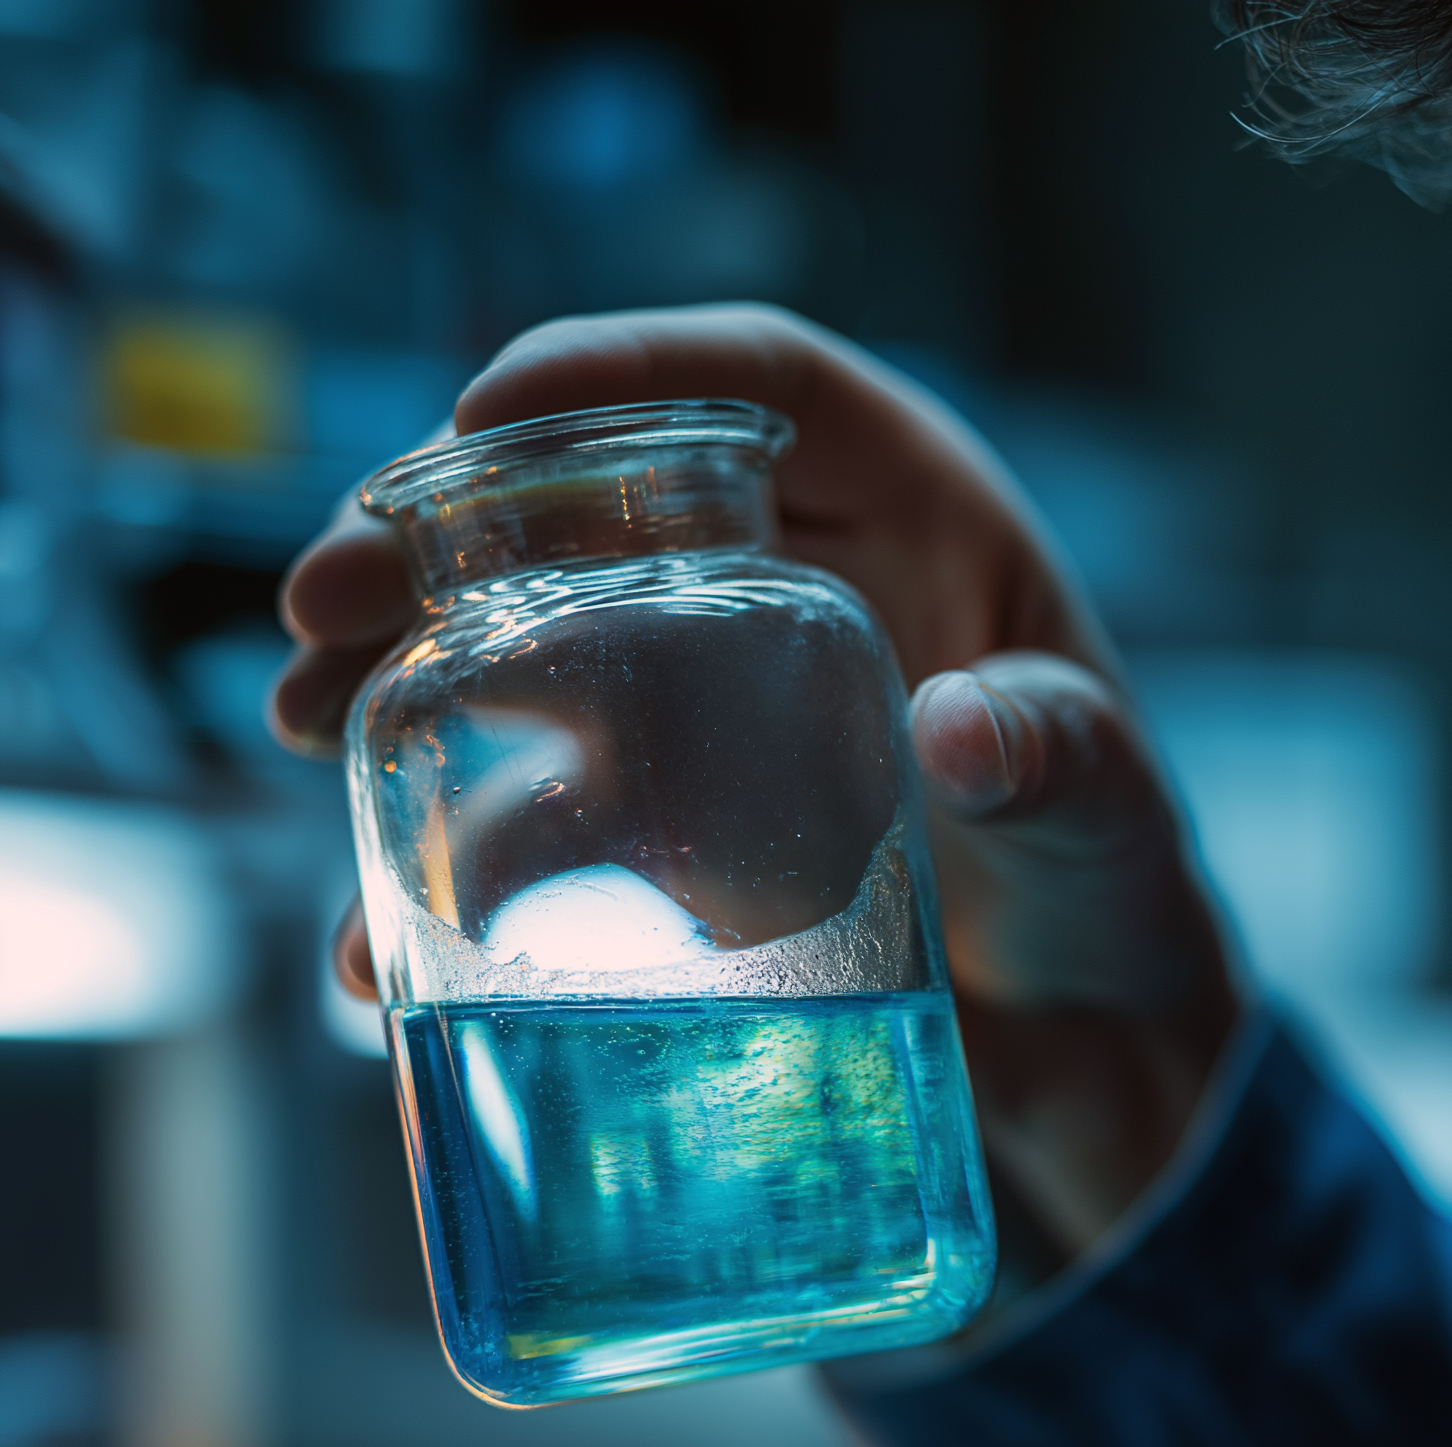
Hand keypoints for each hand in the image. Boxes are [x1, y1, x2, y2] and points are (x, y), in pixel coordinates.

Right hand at [272, 304, 1239, 1259]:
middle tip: (323, 607)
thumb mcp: (1112, 820)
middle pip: (599, 509)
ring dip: (408, 682)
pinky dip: (460, 868)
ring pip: (538, 655)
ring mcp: (728, 716)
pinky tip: (385, 934)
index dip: (618, 372)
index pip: (762, 385)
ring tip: (310, 729)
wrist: (1094, 1044)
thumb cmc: (1118, 894)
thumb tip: (963, 725)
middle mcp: (799, 592)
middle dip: (445, 539)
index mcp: (919, 525)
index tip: (478, 409)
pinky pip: (549, 823)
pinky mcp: (685, 841)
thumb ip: (1064, 762)